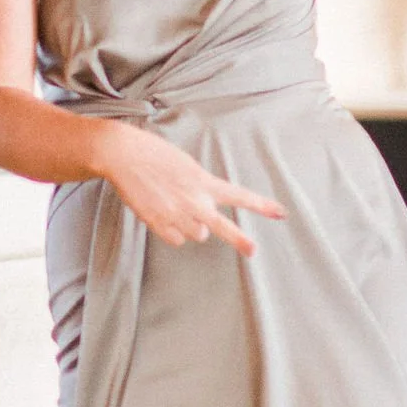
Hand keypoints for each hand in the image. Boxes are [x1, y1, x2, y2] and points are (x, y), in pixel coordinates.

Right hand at [100, 125, 284, 255]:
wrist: (125, 155)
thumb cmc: (155, 155)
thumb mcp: (187, 167)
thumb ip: (200, 190)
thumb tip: (202, 219)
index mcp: (204, 183)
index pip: (239, 196)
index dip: (262, 206)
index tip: (281, 213)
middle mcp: (194, 202)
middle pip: (223, 228)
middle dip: (240, 240)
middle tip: (253, 251)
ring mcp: (177, 215)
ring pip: (196, 235)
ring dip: (191, 226)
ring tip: (174, 206)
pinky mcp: (159, 225)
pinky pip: (176, 239)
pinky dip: (171, 230)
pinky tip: (161, 213)